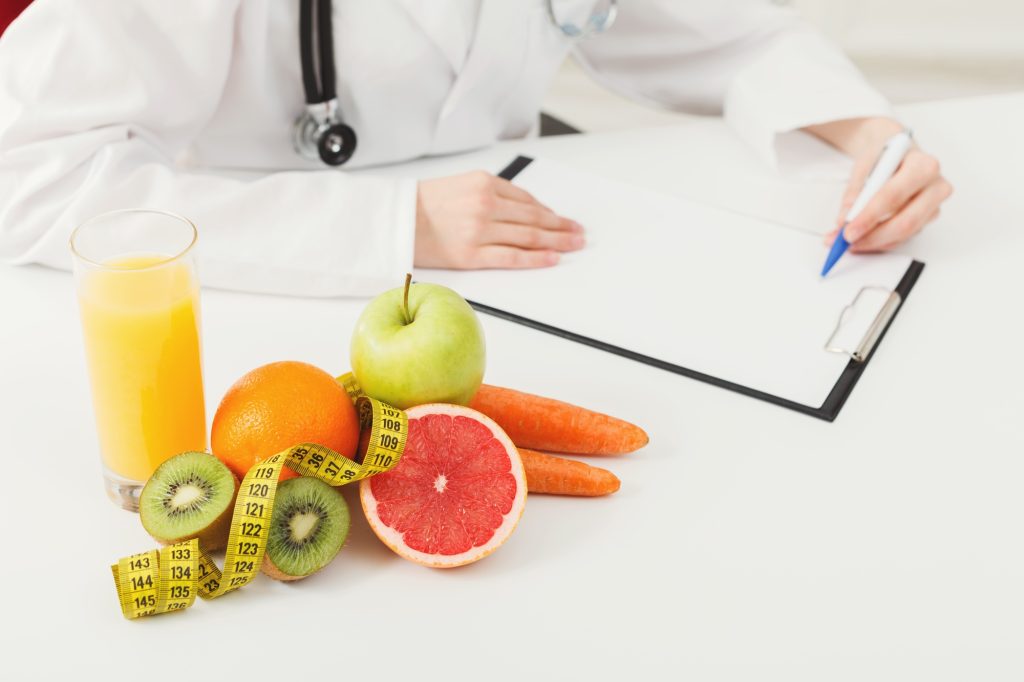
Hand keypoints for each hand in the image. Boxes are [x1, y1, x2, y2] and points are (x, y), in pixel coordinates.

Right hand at [414, 171, 583, 268]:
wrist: (395, 220)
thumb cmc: (426, 205)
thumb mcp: (462, 186)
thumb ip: (493, 194)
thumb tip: (527, 211)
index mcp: (484, 183)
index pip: (527, 201)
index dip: (550, 212)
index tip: (564, 220)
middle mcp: (485, 205)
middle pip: (534, 218)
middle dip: (561, 227)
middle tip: (579, 234)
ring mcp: (479, 230)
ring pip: (528, 237)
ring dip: (556, 241)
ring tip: (573, 245)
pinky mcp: (471, 254)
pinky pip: (511, 257)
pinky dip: (535, 258)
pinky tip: (551, 258)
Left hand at [806, 118, 952, 251]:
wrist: (900, 152)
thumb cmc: (885, 155)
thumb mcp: (865, 164)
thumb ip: (854, 192)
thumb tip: (844, 219)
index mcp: (923, 165)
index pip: (894, 195)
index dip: (869, 216)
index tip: (848, 230)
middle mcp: (936, 186)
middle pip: (906, 221)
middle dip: (873, 236)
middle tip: (848, 241)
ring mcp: (935, 205)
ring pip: (906, 234)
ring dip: (874, 242)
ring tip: (849, 243)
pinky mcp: (928, 219)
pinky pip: (904, 237)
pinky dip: (881, 242)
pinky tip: (863, 240)